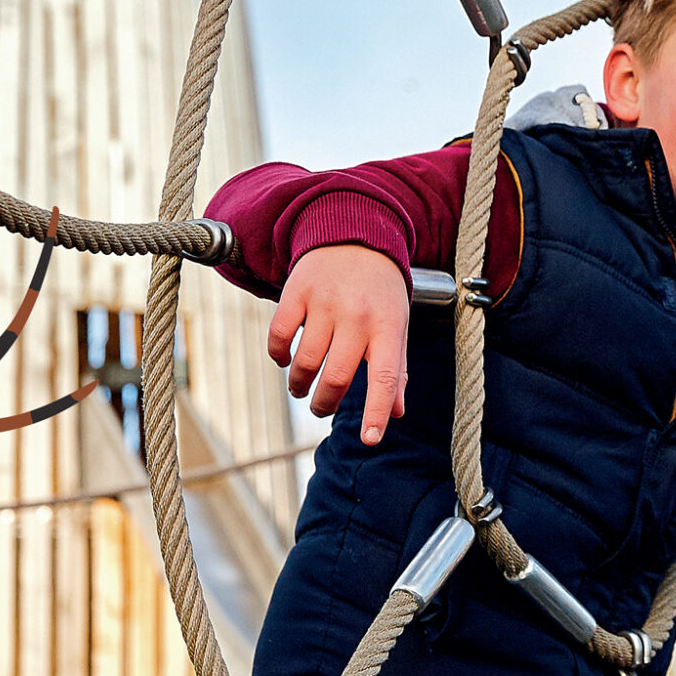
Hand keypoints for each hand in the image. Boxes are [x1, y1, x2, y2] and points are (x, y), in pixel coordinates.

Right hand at [268, 244, 407, 440]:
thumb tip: (397, 413)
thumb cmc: (380, 292)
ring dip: (299, 384)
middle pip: (337, 376)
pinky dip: (278, 355)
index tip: (369, 441)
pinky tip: (284, 359)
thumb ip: (395, 369)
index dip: (376, 412)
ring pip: (306, 361)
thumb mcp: (396, 325)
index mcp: (388, 327)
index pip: (384, 377)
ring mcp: (325, 303)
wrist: (356, 235)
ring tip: (301, 389)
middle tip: (320, 408)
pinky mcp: (297, 291)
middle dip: (324, 403)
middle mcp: (358, 316)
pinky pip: (279, 335)